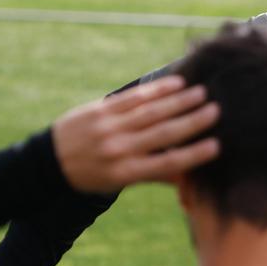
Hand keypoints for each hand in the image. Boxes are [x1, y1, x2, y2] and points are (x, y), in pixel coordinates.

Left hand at [53, 75, 219, 192]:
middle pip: (162, 134)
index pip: (166, 164)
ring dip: (178, 101)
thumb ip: (155, 176)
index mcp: (126, 172)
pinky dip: (156, 89)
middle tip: (215, 110)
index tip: (215, 145)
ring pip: (150, 112)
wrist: (51, 161)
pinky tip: (176, 83)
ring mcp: (110, 127)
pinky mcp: (102, 109)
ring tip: (201, 93)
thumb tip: (190, 176)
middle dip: (191, 122)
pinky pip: (134, 97)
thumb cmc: (94, 175)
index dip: (192, 155)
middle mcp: (119, 150)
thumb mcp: (121, 182)